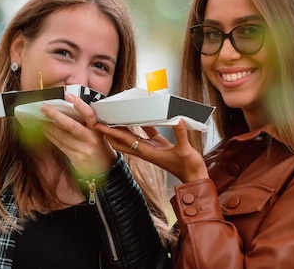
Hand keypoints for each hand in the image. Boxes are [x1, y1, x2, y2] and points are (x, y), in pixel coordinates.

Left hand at [39, 94, 116, 176]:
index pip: (89, 115)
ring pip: (61, 136)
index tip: (69, 96)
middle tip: (44, 108)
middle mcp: (90, 139)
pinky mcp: (75, 158)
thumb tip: (68, 109)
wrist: (106, 168)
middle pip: (70, 126)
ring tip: (40, 118)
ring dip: (48, 127)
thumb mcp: (98, 132)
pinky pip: (60, 145)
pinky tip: (45, 131)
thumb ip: (87, 123)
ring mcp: (82, 150)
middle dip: (55, 116)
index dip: (79, 105)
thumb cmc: (100, 146)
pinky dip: (51, 137)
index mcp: (97, 130)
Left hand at [94, 120, 208, 182]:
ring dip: (122, 127)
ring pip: (131, 137)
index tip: (98, 125)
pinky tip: (141, 115)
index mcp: (148, 152)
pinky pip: (146, 133)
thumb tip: (177, 120)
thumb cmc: (189, 168)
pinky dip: (141, 124)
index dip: (111, 131)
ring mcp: (151, 148)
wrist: (195, 178)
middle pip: (121, 141)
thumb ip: (181, 135)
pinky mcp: (159, 145)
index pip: (125, 139)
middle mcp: (146, 150)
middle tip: (99, 119)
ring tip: (114, 115)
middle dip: (110, 132)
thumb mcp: (185, 150)